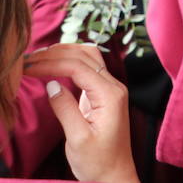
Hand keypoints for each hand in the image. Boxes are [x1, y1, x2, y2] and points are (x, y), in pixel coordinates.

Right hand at [24, 44, 138, 182]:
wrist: (113, 174)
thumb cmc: (98, 161)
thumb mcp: (78, 138)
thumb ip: (65, 109)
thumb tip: (51, 84)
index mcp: (110, 95)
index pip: (79, 67)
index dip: (51, 63)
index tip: (27, 67)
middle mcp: (114, 87)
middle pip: (86, 55)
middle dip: (56, 53)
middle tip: (28, 59)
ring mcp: (109, 90)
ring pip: (89, 58)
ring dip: (64, 54)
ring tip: (38, 58)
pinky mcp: (102, 96)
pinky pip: (87, 70)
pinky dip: (69, 63)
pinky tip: (52, 66)